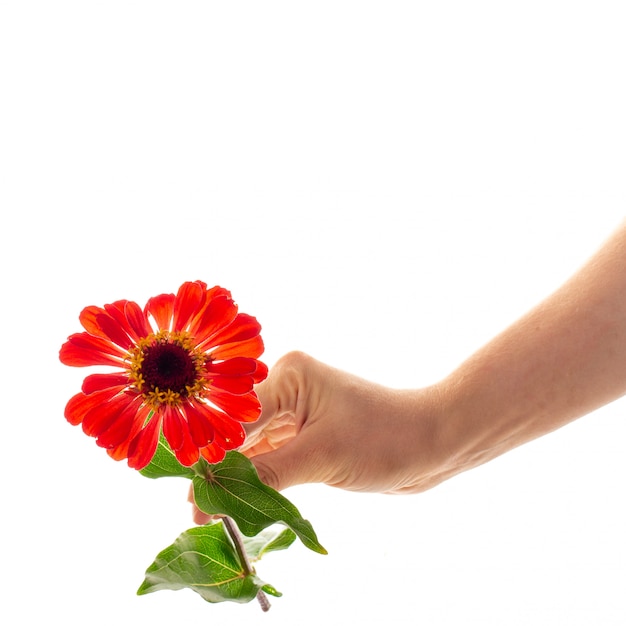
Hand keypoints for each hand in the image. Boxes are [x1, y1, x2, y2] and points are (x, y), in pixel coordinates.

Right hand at [190, 351, 447, 522]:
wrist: (431, 442)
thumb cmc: (384, 438)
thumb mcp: (321, 457)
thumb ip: (265, 475)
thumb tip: (211, 496)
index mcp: (288, 375)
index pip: (235, 418)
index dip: (211, 456)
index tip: (189, 491)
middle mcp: (286, 386)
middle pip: (239, 430)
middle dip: (219, 468)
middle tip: (196, 507)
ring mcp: (295, 410)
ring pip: (253, 445)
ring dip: (236, 476)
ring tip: (208, 511)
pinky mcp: (305, 432)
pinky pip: (271, 455)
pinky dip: (257, 477)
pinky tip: (236, 499)